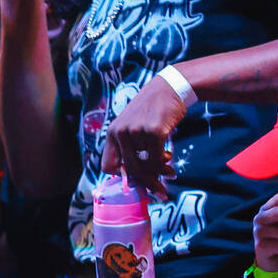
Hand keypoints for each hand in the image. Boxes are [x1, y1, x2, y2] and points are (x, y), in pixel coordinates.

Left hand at [100, 75, 183, 198]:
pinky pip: (158, 159)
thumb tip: (137, 180)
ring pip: (145, 166)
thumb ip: (131, 148)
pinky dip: (165, 163)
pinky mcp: (154, 132)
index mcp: (112, 133)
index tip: (134, 182)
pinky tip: (169, 156)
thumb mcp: (134, 127)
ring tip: (170, 172)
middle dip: (146, 183)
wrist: (169, 88)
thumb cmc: (153, 112)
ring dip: (160, 173)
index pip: (107, 166)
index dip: (120, 177)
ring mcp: (136, 132)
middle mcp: (120, 133)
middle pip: (130, 171)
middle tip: (159, 189)